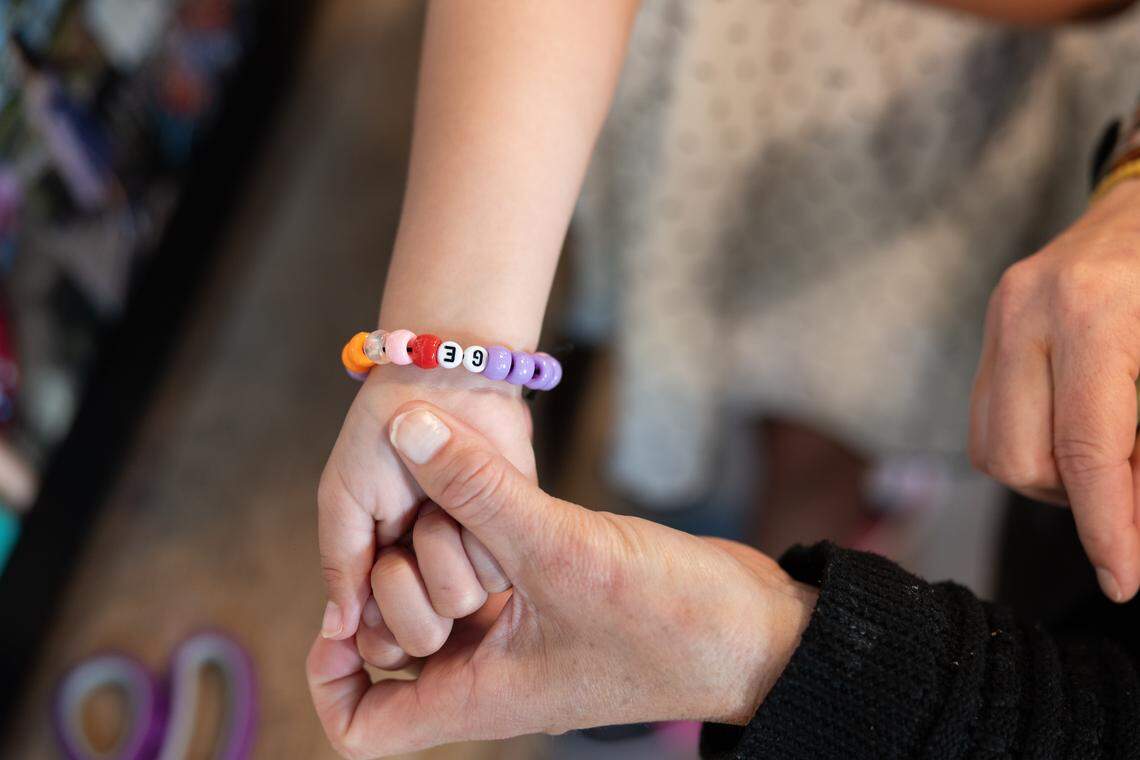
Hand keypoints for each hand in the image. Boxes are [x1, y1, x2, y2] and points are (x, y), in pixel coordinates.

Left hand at [307, 402, 816, 758]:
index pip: (361, 728)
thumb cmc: (668, 622)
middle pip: (391, 654)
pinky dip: (475, 533)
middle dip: (383, 591)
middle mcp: (488, 673)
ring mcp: (520, 637)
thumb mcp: (559, 550)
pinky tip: (484, 487)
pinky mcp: (548, 599)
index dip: (330, 677)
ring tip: (437, 498)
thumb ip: (478, 490)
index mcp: (475, 696)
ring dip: (431, 553)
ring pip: (440, 602)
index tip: (344, 609)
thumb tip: (406, 427)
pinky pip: (485, 570)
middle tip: (398, 531)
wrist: (754, 629)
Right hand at [317, 366, 534, 656]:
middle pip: (421, 634)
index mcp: (380, 566)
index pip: (376, 633)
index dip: (374, 627)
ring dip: (442, 554)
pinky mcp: (508, 538)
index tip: (372, 591)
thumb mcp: (343, 497)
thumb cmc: (385, 433)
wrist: (446, 382)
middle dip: (408, 590)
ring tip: (434, 507)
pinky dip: (479, 541)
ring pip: (458, 604)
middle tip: (401, 537)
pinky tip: (468, 504)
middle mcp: (426, 571)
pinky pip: (495, 574)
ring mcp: (467, 557)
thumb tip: (334, 630)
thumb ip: (341, 565)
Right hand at [970, 180, 1139, 601]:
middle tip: (1132, 495)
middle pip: (1025, 460)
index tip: (1124, 578)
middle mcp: (1032, 310)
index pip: (1088, 449)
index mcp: (1098, 312)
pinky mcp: (992, 324)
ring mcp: (1002, 315)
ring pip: (995, 450)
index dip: (1109, 527)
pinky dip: (1032, 449)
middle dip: (1080, 501)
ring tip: (1105, 462)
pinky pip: (988, 422)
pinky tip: (1075, 436)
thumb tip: (1133, 510)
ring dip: (1051, 480)